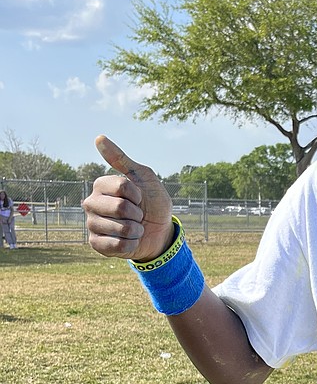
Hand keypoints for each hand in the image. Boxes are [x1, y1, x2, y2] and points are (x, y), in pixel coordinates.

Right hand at [83, 135, 173, 261]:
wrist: (160, 231)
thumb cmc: (152, 202)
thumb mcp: (144, 177)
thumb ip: (122, 160)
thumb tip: (99, 138)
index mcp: (101, 185)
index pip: (121, 186)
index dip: (137, 194)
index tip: (139, 197)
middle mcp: (91, 203)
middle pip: (119, 208)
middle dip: (137, 213)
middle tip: (137, 214)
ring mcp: (92, 224)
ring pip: (120, 228)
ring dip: (136, 230)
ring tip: (134, 228)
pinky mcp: (95, 243)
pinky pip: (116, 246)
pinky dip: (131, 244)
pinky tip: (129, 240)